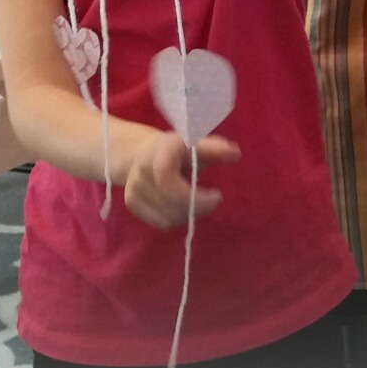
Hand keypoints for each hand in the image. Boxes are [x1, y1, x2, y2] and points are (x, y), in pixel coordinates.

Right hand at [116, 126, 237, 229]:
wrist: (140, 153)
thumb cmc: (177, 149)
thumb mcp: (195, 143)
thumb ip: (214, 149)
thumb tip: (235, 154)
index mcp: (160, 151)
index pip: (166, 179)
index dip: (193, 195)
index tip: (218, 196)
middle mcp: (142, 171)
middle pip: (172, 203)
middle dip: (197, 206)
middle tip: (210, 200)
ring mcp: (133, 189)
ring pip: (168, 217)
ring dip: (188, 214)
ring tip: (194, 200)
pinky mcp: (131, 204)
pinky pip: (161, 223)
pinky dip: (177, 219)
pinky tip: (181, 206)